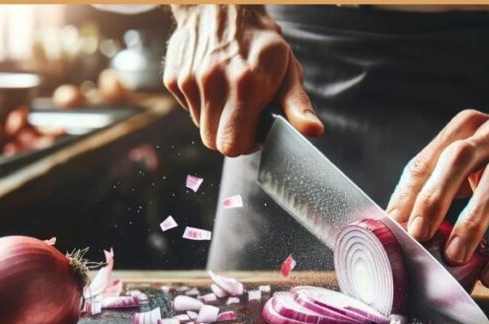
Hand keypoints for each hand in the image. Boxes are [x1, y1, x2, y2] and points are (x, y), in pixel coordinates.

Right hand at [164, 5, 322, 155]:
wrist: (222, 5)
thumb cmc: (260, 40)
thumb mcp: (287, 68)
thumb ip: (297, 104)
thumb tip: (314, 130)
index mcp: (245, 84)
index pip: (233, 145)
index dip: (246, 143)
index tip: (255, 130)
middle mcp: (212, 82)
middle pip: (213, 142)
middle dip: (229, 135)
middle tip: (243, 115)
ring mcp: (189, 80)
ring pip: (201, 126)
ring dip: (216, 118)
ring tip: (229, 93)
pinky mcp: (173, 78)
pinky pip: (188, 109)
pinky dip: (201, 104)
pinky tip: (213, 83)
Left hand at [386, 111, 488, 287]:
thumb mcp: (464, 159)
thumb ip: (432, 181)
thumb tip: (394, 222)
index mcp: (468, 126)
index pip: (430, 158)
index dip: (410, 193)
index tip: (395, 224)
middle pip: (461, 158)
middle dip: (436, 197)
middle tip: (419, 234)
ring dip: (473, 221)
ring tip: (454, 256)